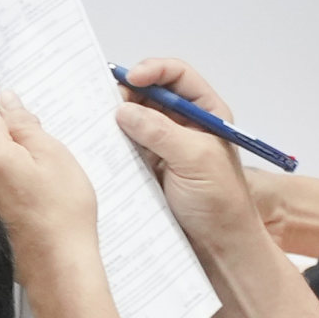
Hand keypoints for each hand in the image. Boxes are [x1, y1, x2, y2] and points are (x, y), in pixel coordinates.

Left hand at [0, 85, 105, 278]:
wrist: (57, 263)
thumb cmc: (60, 214)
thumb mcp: (53, 154)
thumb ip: (25, 125)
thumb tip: (9, 102)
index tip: (6, 88)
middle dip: (1, 128)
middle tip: (34, 133)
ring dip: (1, 152)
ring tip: (36, 164)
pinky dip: (1, 173)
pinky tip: (27, 184)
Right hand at [110, 52, 268, 253]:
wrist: (217, 245)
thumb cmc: (220, 203)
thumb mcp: (194, 159)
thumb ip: (160, 131)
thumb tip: (124, 111)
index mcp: (206, 114)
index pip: (178, 77)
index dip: (154, 71)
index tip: (131, 78)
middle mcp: (184, 125)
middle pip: (151, 94)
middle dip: (128, 93)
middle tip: (107, 103)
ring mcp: (164, 146)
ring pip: (134, 120)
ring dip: (116, 119)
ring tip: (98, 121)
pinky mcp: (146, 168)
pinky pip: (124, 147)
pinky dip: (111, 142)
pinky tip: (99, 143)